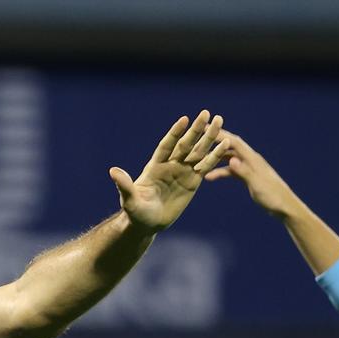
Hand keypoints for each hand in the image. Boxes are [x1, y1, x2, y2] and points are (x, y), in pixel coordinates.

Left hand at [109, 111, 229, 233]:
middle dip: (196, 129)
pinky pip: (206, 166)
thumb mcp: (129, 200)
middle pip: (185, 144)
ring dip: (209, 137)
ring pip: (198, 151)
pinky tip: (226, 144)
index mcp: (154, 166)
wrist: (148, 224)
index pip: (166, 146)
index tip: (184, 119)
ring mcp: (182, 172)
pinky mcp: (193, 181)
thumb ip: (124, 185)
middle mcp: (170, 165)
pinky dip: (215, 155)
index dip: (175, 133)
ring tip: (220, 120)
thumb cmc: (135, 213)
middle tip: (206, 113)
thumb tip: (112, 171)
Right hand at [203, 132, 300, 217]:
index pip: (234, 142)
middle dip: (216, 141)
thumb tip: (231, 160)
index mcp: (253, 159)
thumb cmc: (273, 196)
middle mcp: (251, 160)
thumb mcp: (257, 184)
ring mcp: (249, 168)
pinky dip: (220, 171)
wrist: (284, 206)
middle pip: (231, 146)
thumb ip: (244, 172)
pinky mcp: (248, 176)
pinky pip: (231, 170)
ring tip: (199, 158)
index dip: (220, 134)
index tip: (207, 128)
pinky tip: (209, 177)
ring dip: (215, 158)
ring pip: (229, 158)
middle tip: (199, 137)